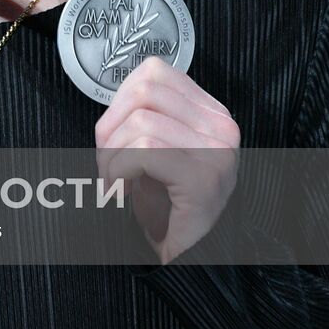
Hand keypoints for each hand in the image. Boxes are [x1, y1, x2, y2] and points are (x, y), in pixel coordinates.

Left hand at [95, 56, 239, 263]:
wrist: (191, 256)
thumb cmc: (166, 203)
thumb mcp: (158, 148)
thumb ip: (145, 114)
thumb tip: (114, 95)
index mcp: (211, 112)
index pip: (154, 72)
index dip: (119, 100)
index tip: (113, 135)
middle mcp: (222, 126)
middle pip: (143, 91)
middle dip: (109, 126)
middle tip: (107, 162)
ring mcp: (218, 151)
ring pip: (140, 122)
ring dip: (111, 154)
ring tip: (113, 181)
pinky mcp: (204, 177)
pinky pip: (144, 150)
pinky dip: (118, 170)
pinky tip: (119, 191)